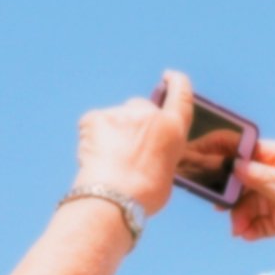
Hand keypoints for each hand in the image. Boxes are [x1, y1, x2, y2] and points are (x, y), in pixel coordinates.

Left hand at [73, 69, 196, 215]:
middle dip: (135, 123)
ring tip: (110, 162)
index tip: (169, 75)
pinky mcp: (95, 117)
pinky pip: (94, 123)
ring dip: (114, 133)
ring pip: (116, 118)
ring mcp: (121, 113)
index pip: (181, 93)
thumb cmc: (144, 194)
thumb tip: (150, 149)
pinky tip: (94, 157)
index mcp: (173, 129)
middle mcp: (149, 114)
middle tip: (128, 149)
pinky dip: (93, 137)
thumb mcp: (168, 171)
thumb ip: (162, 150)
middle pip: (142, 107)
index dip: (176, 81)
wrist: (112, 199)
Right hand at [229, 139, 274, 263]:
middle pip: (250, 180)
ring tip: (239, 231)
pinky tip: (248, 235)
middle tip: (222, 210)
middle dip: (237, 196)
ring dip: (242, 216)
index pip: (257, 151)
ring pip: (252, 203)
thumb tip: (236, 165)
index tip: (215, 169)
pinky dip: (252, 227)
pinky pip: (260, 220)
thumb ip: (263, 179)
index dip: (235, 159)